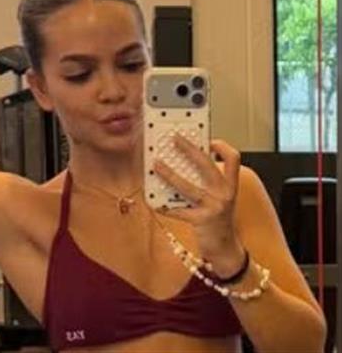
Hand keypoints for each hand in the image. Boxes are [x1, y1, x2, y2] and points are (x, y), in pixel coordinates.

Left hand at [153, 134, 245, 276]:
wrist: (225, 248)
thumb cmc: (218, 219)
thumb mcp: (220, 197)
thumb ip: (208, 182)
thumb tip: (183, 163)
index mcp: (230, 185)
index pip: (234, 159)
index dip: (222, 146)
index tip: (208, 139)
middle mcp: (225, 194)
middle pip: (207, 165)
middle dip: (189, 149)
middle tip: (174, 139)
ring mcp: (213, 207)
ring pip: (188, 186)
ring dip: (169, 174)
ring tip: (156, 165)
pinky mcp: (200, 221)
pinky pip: (178, 210)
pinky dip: (164, 206)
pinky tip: (154, 202)